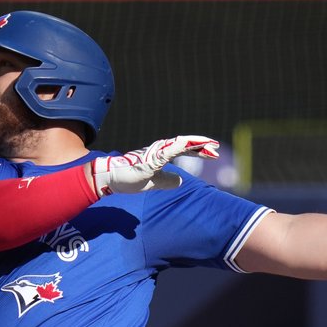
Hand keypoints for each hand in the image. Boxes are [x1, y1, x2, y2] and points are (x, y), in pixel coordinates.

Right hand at [87, 136, 219, 196]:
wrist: (111, 179)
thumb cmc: (130, 178)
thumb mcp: (154, 182)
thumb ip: (167, 180)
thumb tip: (180, 180)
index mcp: (162, 155)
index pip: (185, 149)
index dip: (199, 151)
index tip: (214, 153)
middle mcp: (159, 150)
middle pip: (184, 144)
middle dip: (201, 145)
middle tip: (216, 146)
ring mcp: (154, 154)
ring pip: (177, 145)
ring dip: (193, 144)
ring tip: (208, 145)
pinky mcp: (148, 161)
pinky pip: (165, 153)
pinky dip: (176, 147)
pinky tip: (187, 145)